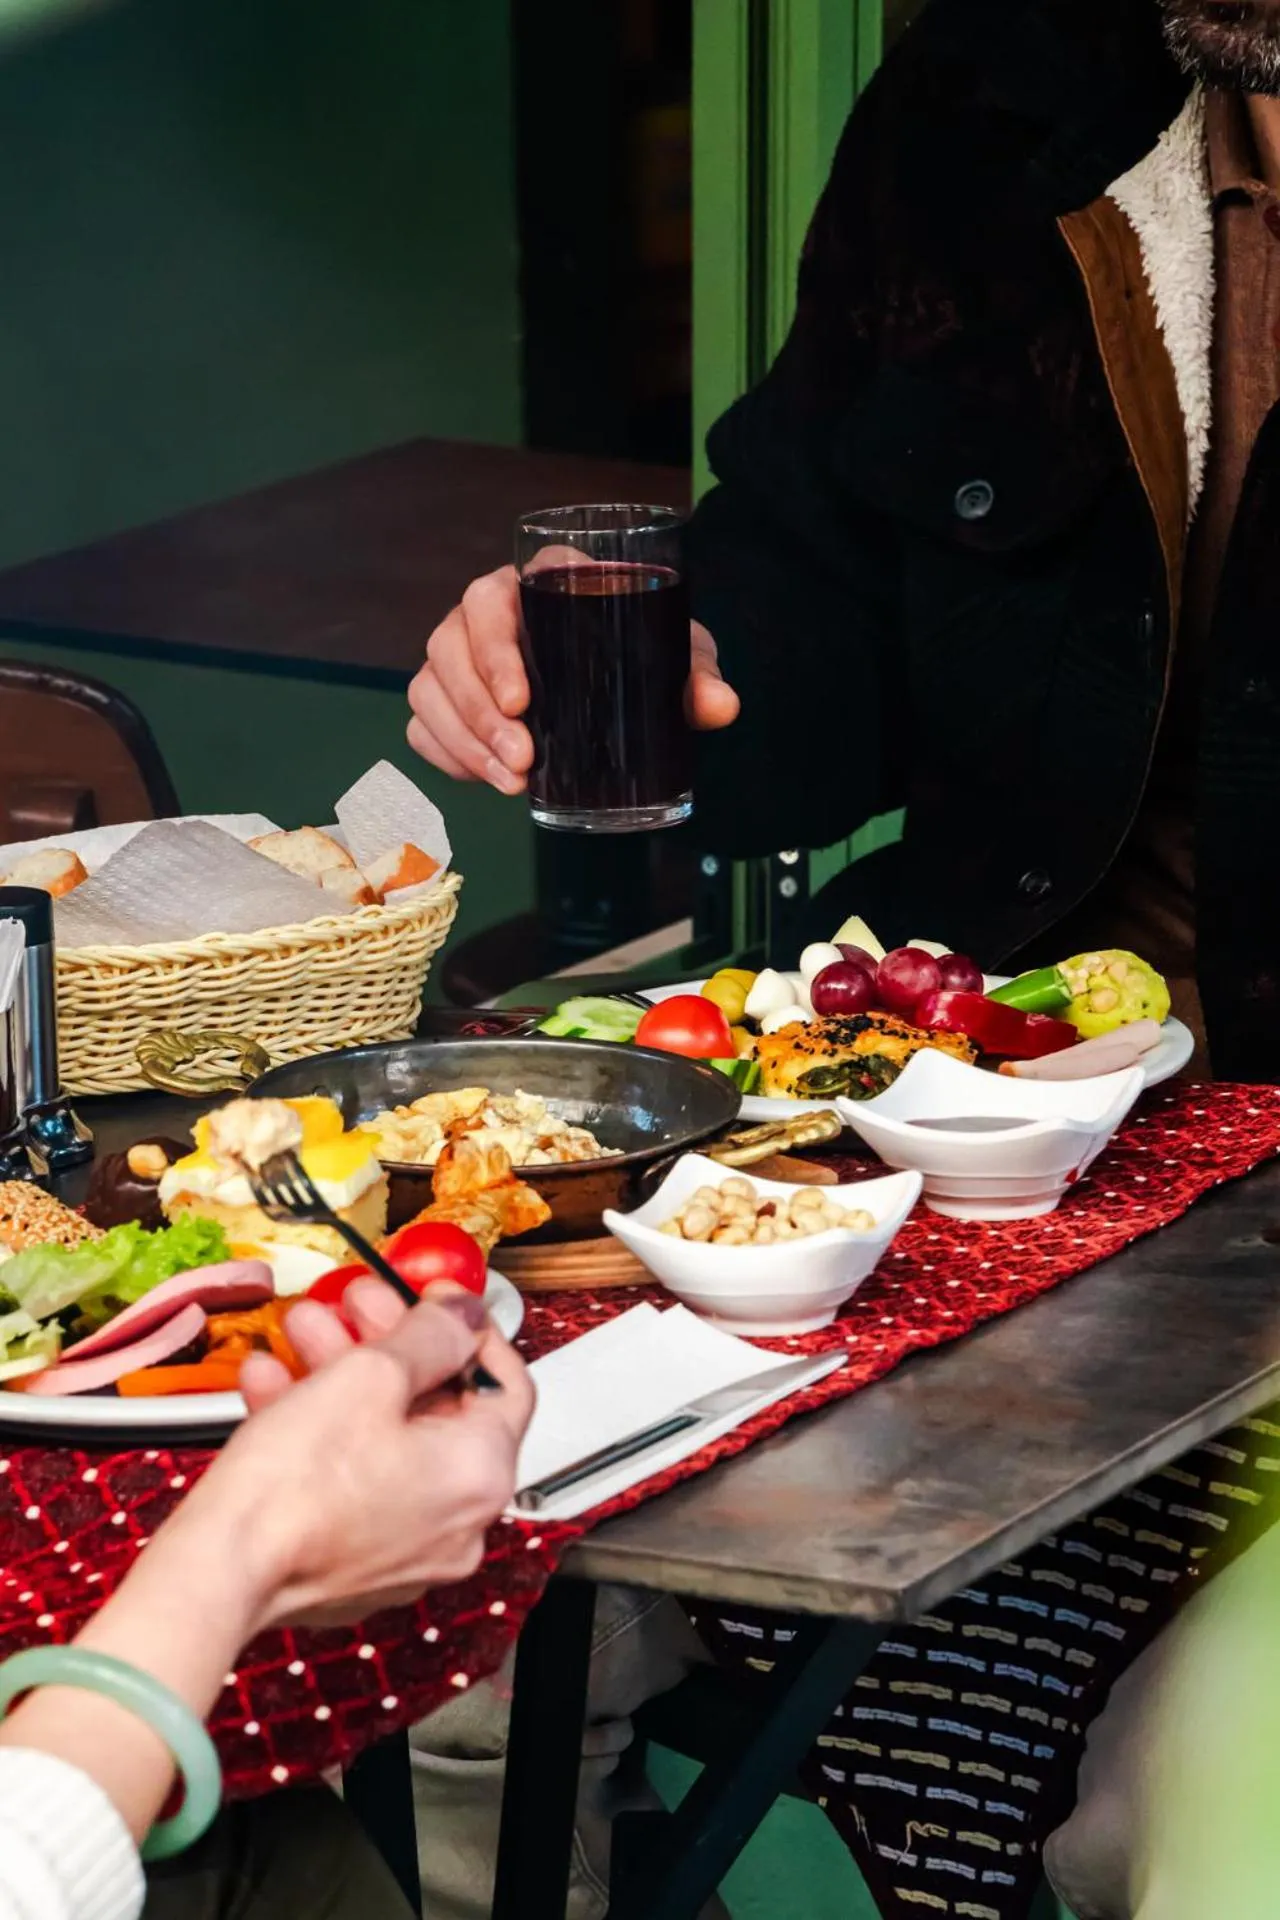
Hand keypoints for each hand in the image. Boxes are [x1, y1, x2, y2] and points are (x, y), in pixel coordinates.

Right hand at [178, 1280, 534, 1632]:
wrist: (216, 1571)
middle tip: (354, 1306)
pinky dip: (324, 1430)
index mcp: (480, 1475)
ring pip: (386, 1438)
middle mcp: (457, 1522)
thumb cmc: (293, 1488)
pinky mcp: (355, 1565)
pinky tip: (277, 1386)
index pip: (505, 1383)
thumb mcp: (370, 1375)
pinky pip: (354, 1479)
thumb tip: (462, 1316)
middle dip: (387, 1344)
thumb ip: (431, 1334)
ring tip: (303, 1333)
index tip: (435, 1302)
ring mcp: (406, 1550)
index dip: (468, 1329)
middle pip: (436, 1407)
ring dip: (345, 1375)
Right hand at [406, 563, 739, 792]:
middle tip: (523, 759)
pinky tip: (483, 778)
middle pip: (452, 645)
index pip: (499, 596)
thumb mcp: (674, 655)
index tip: (522, 700)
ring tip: (510, 781)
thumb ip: (695, 676)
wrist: (622, 680)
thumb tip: (721, 707)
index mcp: (540, 582)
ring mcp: (459, 653)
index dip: (498, 645)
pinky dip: (445, 754)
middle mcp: (488, 610)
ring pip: (431, 686)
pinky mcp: (446, 697)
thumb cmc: (641, 651)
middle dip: (480, 711)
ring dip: (464, 739)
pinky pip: (423, 723)